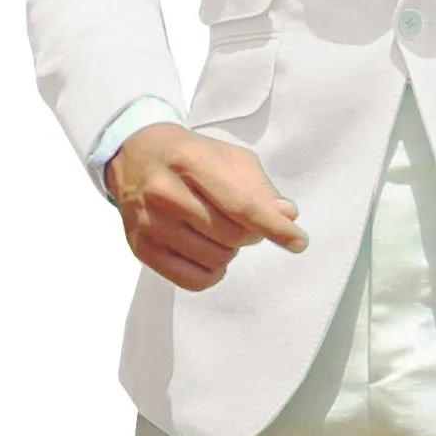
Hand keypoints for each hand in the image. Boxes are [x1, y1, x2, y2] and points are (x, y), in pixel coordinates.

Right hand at [105, 123, 308, 290]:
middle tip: (248, 221)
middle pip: (231, 235)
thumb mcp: (230, 157)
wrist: (137, 154)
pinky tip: (210, 252)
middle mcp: (164, 192)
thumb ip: (260, 188)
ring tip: (220, 228)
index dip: (273, 226)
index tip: (298, 240)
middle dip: (252, 233)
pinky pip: (192, 280)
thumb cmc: (191, 155)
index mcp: (190, 160)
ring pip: (215, 259)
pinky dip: (212, 272)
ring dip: (231, 250)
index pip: (241, 204)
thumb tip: (287, 217)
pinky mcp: (140, 248)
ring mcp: (149, 222)